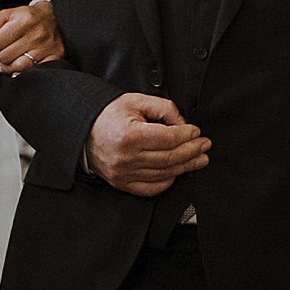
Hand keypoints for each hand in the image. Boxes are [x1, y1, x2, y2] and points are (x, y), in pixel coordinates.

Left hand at [0, 0, 64, 74]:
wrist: (54, 17)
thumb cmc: (28, 17)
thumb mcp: (6, 15)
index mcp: (25, 20)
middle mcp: (37, 34)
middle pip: (6, 56)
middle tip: (1, 52)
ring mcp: (47, 47)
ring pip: (18, 66)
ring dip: (7, 66)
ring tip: (6, 61)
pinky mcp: (55, 57)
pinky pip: (33, 72)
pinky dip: (22, 72)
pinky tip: (18, 67)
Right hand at [85, 93, 209, 195]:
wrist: (84, 133)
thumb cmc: (108, 116)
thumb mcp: (136, 101)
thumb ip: (163, 109)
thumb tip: (183, 125)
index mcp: (129, 136)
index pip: (169, 138)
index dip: (187, 135)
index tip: (196, 131)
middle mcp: (126, 158)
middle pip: (170, 158)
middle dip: (192, 151)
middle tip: (204, 145)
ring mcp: (124, 174)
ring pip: (164, 174)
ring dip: (186, 166)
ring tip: (199, 159)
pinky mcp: (122, 183)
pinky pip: (151, 188)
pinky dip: (167, 181)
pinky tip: (177, 172)